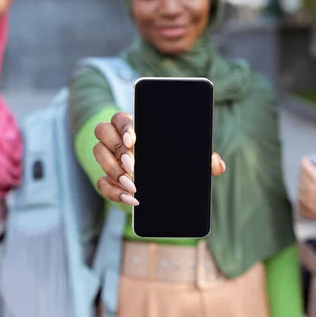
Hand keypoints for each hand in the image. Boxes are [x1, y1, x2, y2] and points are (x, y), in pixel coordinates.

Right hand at [93, 112, 225, 205]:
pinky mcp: (107, 179)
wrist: (163, 186)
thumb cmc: (174, 163)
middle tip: (134, 167)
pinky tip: (130, 199)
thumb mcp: (189, 160)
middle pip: (103, 132)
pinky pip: (101, 182)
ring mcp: (110, 158)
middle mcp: (118, 139)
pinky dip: (113, 192)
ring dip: (113, 171)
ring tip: (133, 185)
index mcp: (135, 127)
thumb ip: (203, 159)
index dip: (123, 127)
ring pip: (98, 155)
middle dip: (116, 150)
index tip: (133, 140)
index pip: (120, 117)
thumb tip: (217, 164)